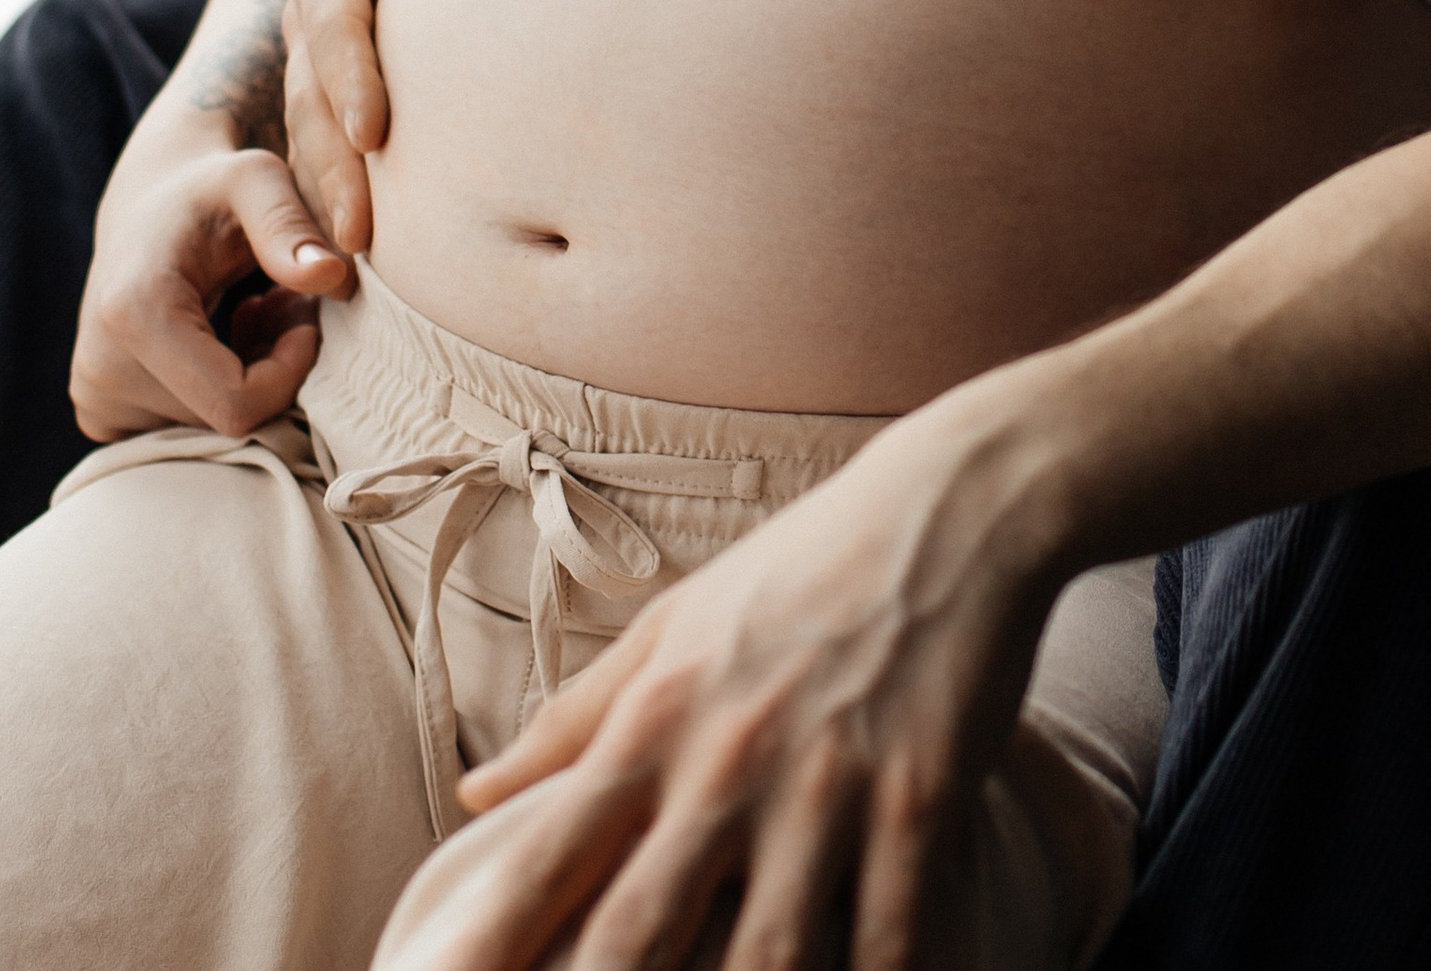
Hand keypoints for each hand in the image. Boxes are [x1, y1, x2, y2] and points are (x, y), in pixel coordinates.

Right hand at [70, 119, 350, 440]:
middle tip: (286, 302)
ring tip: (257, 310)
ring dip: (254, 376)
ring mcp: (95, 398)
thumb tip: (334, 278)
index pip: (237, 403)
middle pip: (226, 419)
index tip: (305, 313)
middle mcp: (99, 369)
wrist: (149, 206)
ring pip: (212, 426)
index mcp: (132, 314)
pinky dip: (222, 390)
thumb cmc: (211, 188)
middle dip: (275, 367)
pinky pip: (187, 429)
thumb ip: (290, 224)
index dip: (291, 369)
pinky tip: (225, 336)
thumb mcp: (256, 180)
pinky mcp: (101, 413)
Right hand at [282, 0, 489, 254]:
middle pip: (314, 93)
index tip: (376, 129)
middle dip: (333, 166)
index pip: (337, 12)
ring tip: (351, 264)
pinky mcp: (334, 68)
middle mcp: (309, 4)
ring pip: (312, 126)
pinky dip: (337, 185)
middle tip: (356, 240)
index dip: (352, 70)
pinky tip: (365, 248)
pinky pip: (326, 132)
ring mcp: (314, 43)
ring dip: (328, 192)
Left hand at [385, 401, 1067, 970]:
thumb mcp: (676, 623)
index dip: (484, 951)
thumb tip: (476, 793)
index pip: (542, 860)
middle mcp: (728, 761)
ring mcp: (828, 787)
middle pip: (635, 938)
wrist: (954, 505)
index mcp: (656, 720)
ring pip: (768, 961)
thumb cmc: (805, 565)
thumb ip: (578, 716)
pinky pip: (891, 940)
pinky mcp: (922, 800)